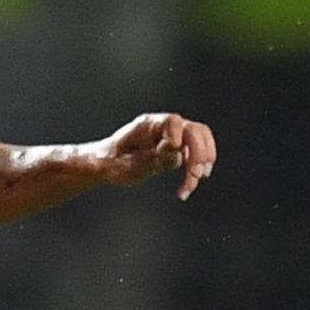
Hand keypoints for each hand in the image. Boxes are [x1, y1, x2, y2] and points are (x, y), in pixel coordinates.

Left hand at [95, 112, 216, 200]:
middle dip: (199, 153)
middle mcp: (163, 127)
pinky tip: (185, 189)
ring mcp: (173, 137)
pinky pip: (195, 157)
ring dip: (202, 162)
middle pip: (195, 130)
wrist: (107, 164)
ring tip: (194, 181)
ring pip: (201, 142)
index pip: (172, 121)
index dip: (177, 135)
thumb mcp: (126, 165)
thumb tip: (178, 157)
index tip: (174, 151)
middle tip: (196, 174)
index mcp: (146, 125)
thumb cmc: (111, 163)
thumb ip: (152, 161)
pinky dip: (194, 173)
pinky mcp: (178, 150)